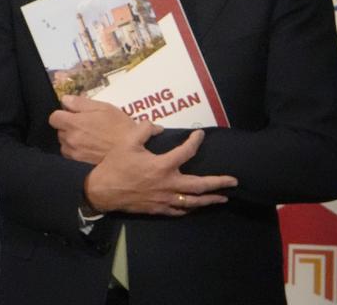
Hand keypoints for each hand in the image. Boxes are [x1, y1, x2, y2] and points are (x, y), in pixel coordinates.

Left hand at [49, 95, 159, 164]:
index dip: (63, 114)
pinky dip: (76, 151)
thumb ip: (81, 103)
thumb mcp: (104, 108)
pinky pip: (70, 156)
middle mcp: (70, 139)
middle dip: (68, 126)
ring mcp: (74, 153)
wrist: (133, 153)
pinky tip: (89, 148)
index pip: (54, 117)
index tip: (72, 114)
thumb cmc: (121, 128)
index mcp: (74, 123)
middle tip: (84, 125)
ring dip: (71, 139)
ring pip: (64, 144)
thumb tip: (65, 100)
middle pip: (59, 131)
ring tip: (88, 137)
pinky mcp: (80, 164)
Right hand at [84, 125, 236, 215]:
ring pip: (194, 202)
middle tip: (234, 181)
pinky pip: (180, 211)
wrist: (102, 191)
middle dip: (219, 183)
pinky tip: (197, 206)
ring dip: (210, 199)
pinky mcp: (159, 209)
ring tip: (223, 197)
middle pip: (200, 185)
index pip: (186, 152)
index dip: (195, 141)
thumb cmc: (115, 165)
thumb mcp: (127, 142)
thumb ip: (145, 130)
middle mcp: (168, 184)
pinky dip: (191, 208)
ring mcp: (165, 199)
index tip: (200, 134)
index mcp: (162, 165)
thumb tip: (158, 126)